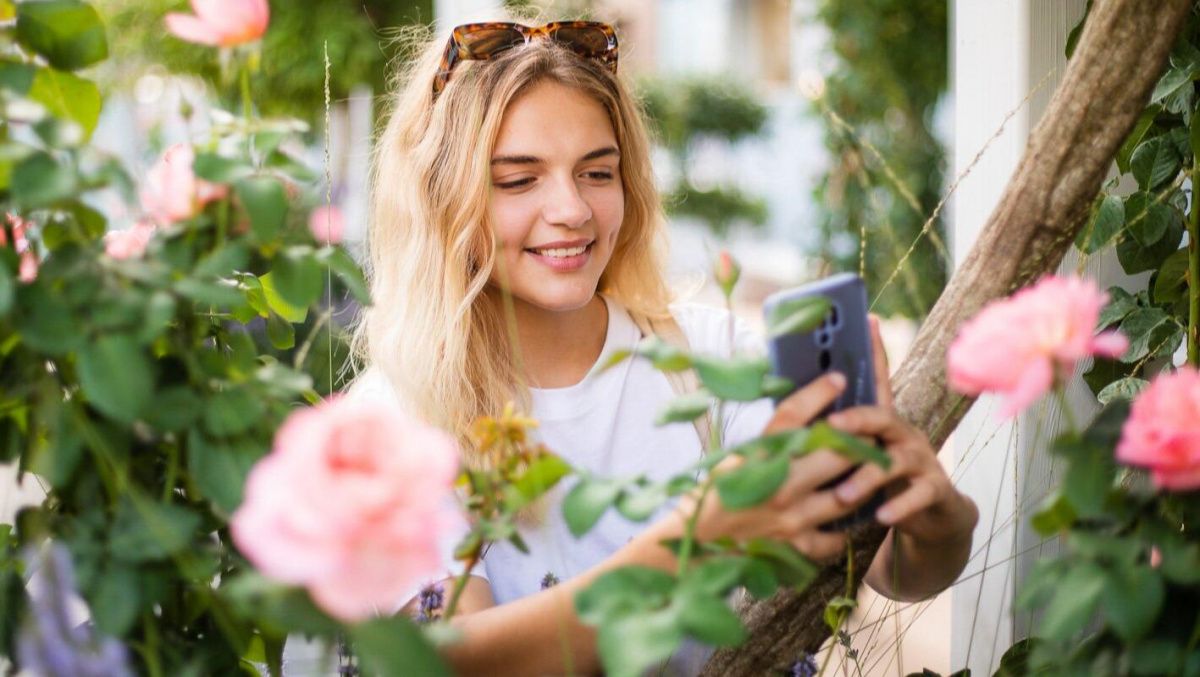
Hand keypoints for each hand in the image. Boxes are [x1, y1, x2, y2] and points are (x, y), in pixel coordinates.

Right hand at [667, 371, 876, 561]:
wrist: (699, 535)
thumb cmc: (718, 489)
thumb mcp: (740, 454)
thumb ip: (774, 437)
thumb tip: (809, 410)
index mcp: (759, 456)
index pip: (793, 416)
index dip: (819, 393)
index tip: (838, 379)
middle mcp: (779, 485)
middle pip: (837, 455)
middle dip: (859, 442)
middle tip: (870, 434)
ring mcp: (792, 519)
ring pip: (847, 495)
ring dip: (861, 482)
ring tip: (869, 471)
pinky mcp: (796, 545)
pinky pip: (835, 538)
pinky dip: (844, 527)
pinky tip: (844, 515)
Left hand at [825, 316, 976, 545]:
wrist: (933, 515)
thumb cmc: (883, 481)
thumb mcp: (861, 455)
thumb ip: (837, 437)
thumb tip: (792, 417)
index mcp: (881, 421)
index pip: (877, 380)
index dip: (873, 350)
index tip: (867, 318)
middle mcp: (903, 433)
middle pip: (881, 416)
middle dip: (856, 419)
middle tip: (830, 427)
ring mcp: (922, 460)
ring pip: (896, 460)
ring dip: (867, 477)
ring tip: (843, 494)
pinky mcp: (935, 489)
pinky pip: (918, 495)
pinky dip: (898, 506)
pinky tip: (880, 517)